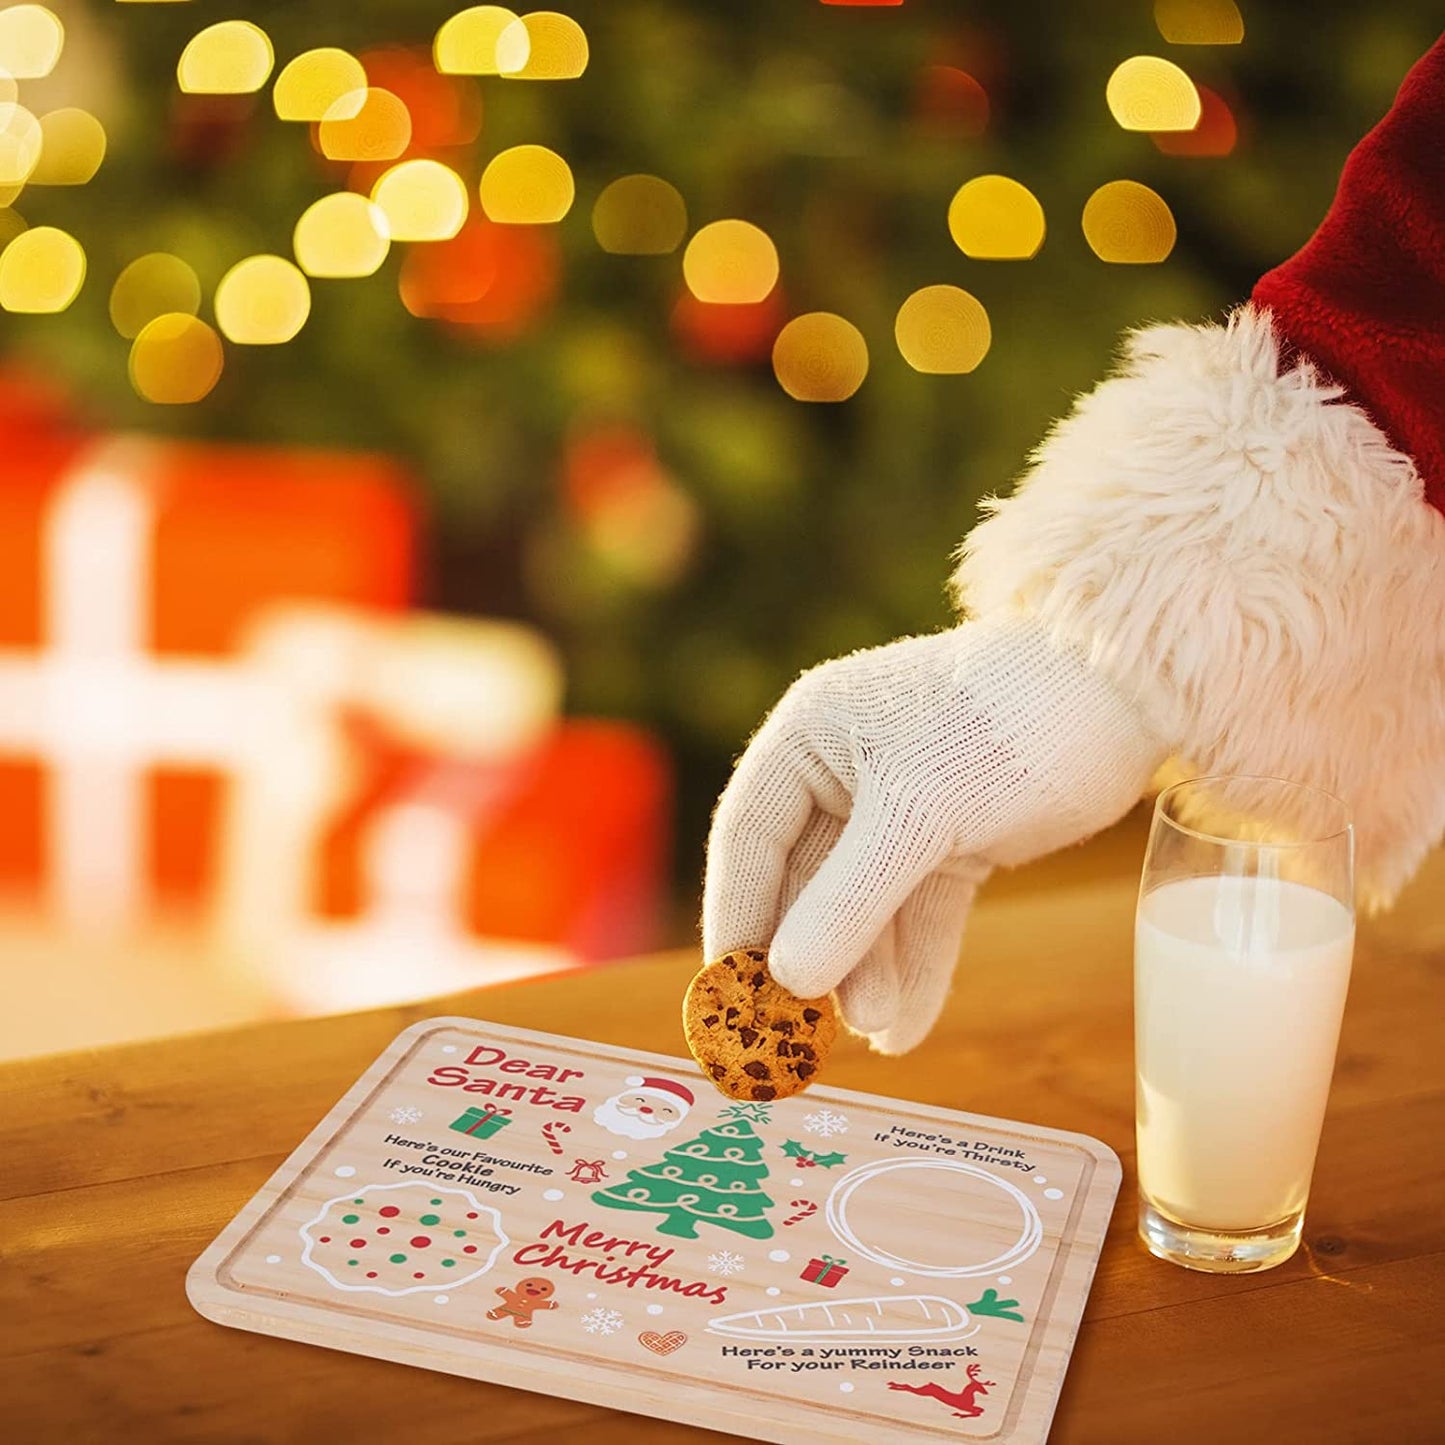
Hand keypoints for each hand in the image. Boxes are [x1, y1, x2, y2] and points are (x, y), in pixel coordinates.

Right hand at [702, 617, 1162, 1052]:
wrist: (1125, 696)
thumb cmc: (1007, 725)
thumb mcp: (918, 815)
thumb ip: (849, 899)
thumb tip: (786, 980)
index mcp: (810, 736)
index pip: (748, 836)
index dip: (737, 915)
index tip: (729, 992)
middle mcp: (844, 769)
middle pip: (807, 881)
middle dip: (816, 957)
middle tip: (806, 1032)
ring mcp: (900, 806)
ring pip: (866, 905)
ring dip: (869, 972)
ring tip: (878, 1033)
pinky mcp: (953, 836)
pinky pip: (921, 911)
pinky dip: (917, 964)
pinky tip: (909, 1027)